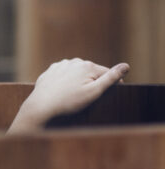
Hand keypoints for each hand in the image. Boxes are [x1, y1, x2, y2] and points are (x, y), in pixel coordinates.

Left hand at [8, 58, 128, 133]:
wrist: (42, 106)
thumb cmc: (69, 101)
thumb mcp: (94, 92)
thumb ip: (110, 78)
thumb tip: (126, 66)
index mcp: (87, 66)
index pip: (107, 73)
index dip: (112, 84)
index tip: (111, 94)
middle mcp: (74, 62)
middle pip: (91, 72)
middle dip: (94, 82)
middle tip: (89, 98)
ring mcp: (60, 65)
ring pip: (77, 73)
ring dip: (80, 81)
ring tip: (76, 96)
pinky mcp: (50, 71)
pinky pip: (64, 76)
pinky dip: (67, 82)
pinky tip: (64, 92)